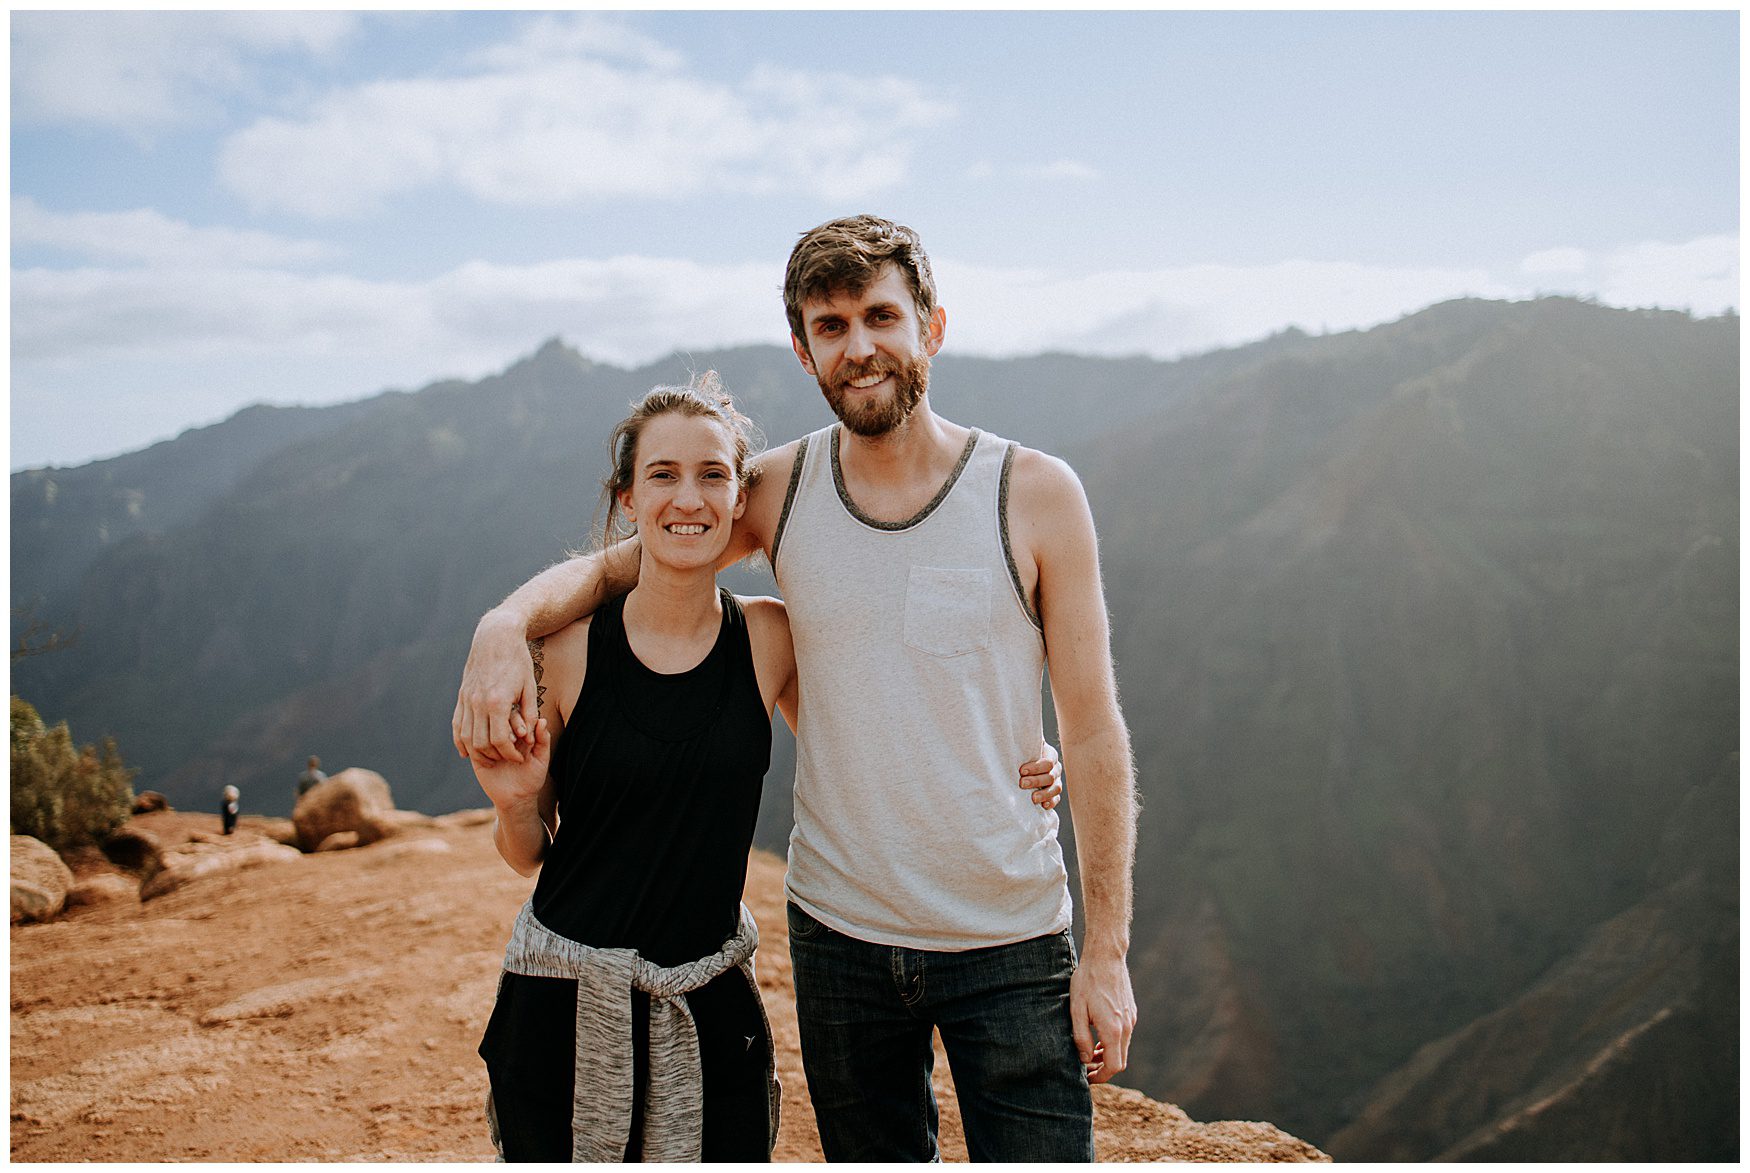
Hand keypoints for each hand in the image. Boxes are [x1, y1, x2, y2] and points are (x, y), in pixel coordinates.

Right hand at [452, 610, 536, 763]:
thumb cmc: (518, 660)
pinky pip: (457, 724)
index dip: (510, 754)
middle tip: (506, 759)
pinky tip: (466, 751)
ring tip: (489, 757)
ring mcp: (466, 699)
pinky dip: (460, 740)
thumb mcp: (530, 686)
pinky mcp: (461, 696)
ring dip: (476, 751)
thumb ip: (530, 713)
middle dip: (494, 756)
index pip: (500, 740)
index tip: (519, 757)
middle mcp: (478, 702)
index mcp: (498, 701)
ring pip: (465, 736)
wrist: (496, 637)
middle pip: (481, 742)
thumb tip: (530, 736)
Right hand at [472, 718, 551, 810]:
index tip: (527, 739)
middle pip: (494, 718)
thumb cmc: (532, 777)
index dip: (519, 722)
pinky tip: (493, 763)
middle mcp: (499, 733)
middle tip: (516, 741)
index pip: (513, 713)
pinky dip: (481, 752)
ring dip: (492, 742)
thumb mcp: (541, 758)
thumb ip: (543, 740)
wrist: (516, 799)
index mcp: (516, 730)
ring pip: (480, 730)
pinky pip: (470, 744)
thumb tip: (542, 721)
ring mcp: (485, 742)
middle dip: (506, 729)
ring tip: (505, 757)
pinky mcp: (474, 754)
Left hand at [1018, 740, 1063, 809]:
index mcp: (1050, 755)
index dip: (1035, 767)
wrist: (1024, 762)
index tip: (1021, 770)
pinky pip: (1056, 798)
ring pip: (1055, 788)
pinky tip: (1043, 806)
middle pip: (1050, 776)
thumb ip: (1023, 740)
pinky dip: (1051, 802)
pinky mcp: (1054, 793)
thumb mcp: (1024, 744)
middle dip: (1036, 781)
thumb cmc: (1023, 752)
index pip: (1047, 762)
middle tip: (1022, 784)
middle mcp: (1055, 768)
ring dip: (1044, 794)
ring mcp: (1056, 781)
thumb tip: (1013, 729)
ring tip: (1033, 798)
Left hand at [1069, 951, 1135, 1084]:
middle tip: (1086, 1068)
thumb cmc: (1088, 981)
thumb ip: (1081, 1038)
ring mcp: (1131, 1019)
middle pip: (1120, 1061)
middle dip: (1104, 1069)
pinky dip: (1113, 1043)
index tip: (1086, 1078)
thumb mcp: (1077, 1010)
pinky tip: (1098, 1036)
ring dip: (1108, 1055)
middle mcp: (1126, 1027)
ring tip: (1089, 1053)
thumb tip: (1084, 1060)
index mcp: (1113, 1030)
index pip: (1112, 1067)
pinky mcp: (1131, 1011)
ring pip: (1123, 1049)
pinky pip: (1124, 1035)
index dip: (1100, 1077)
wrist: (1105, 957)